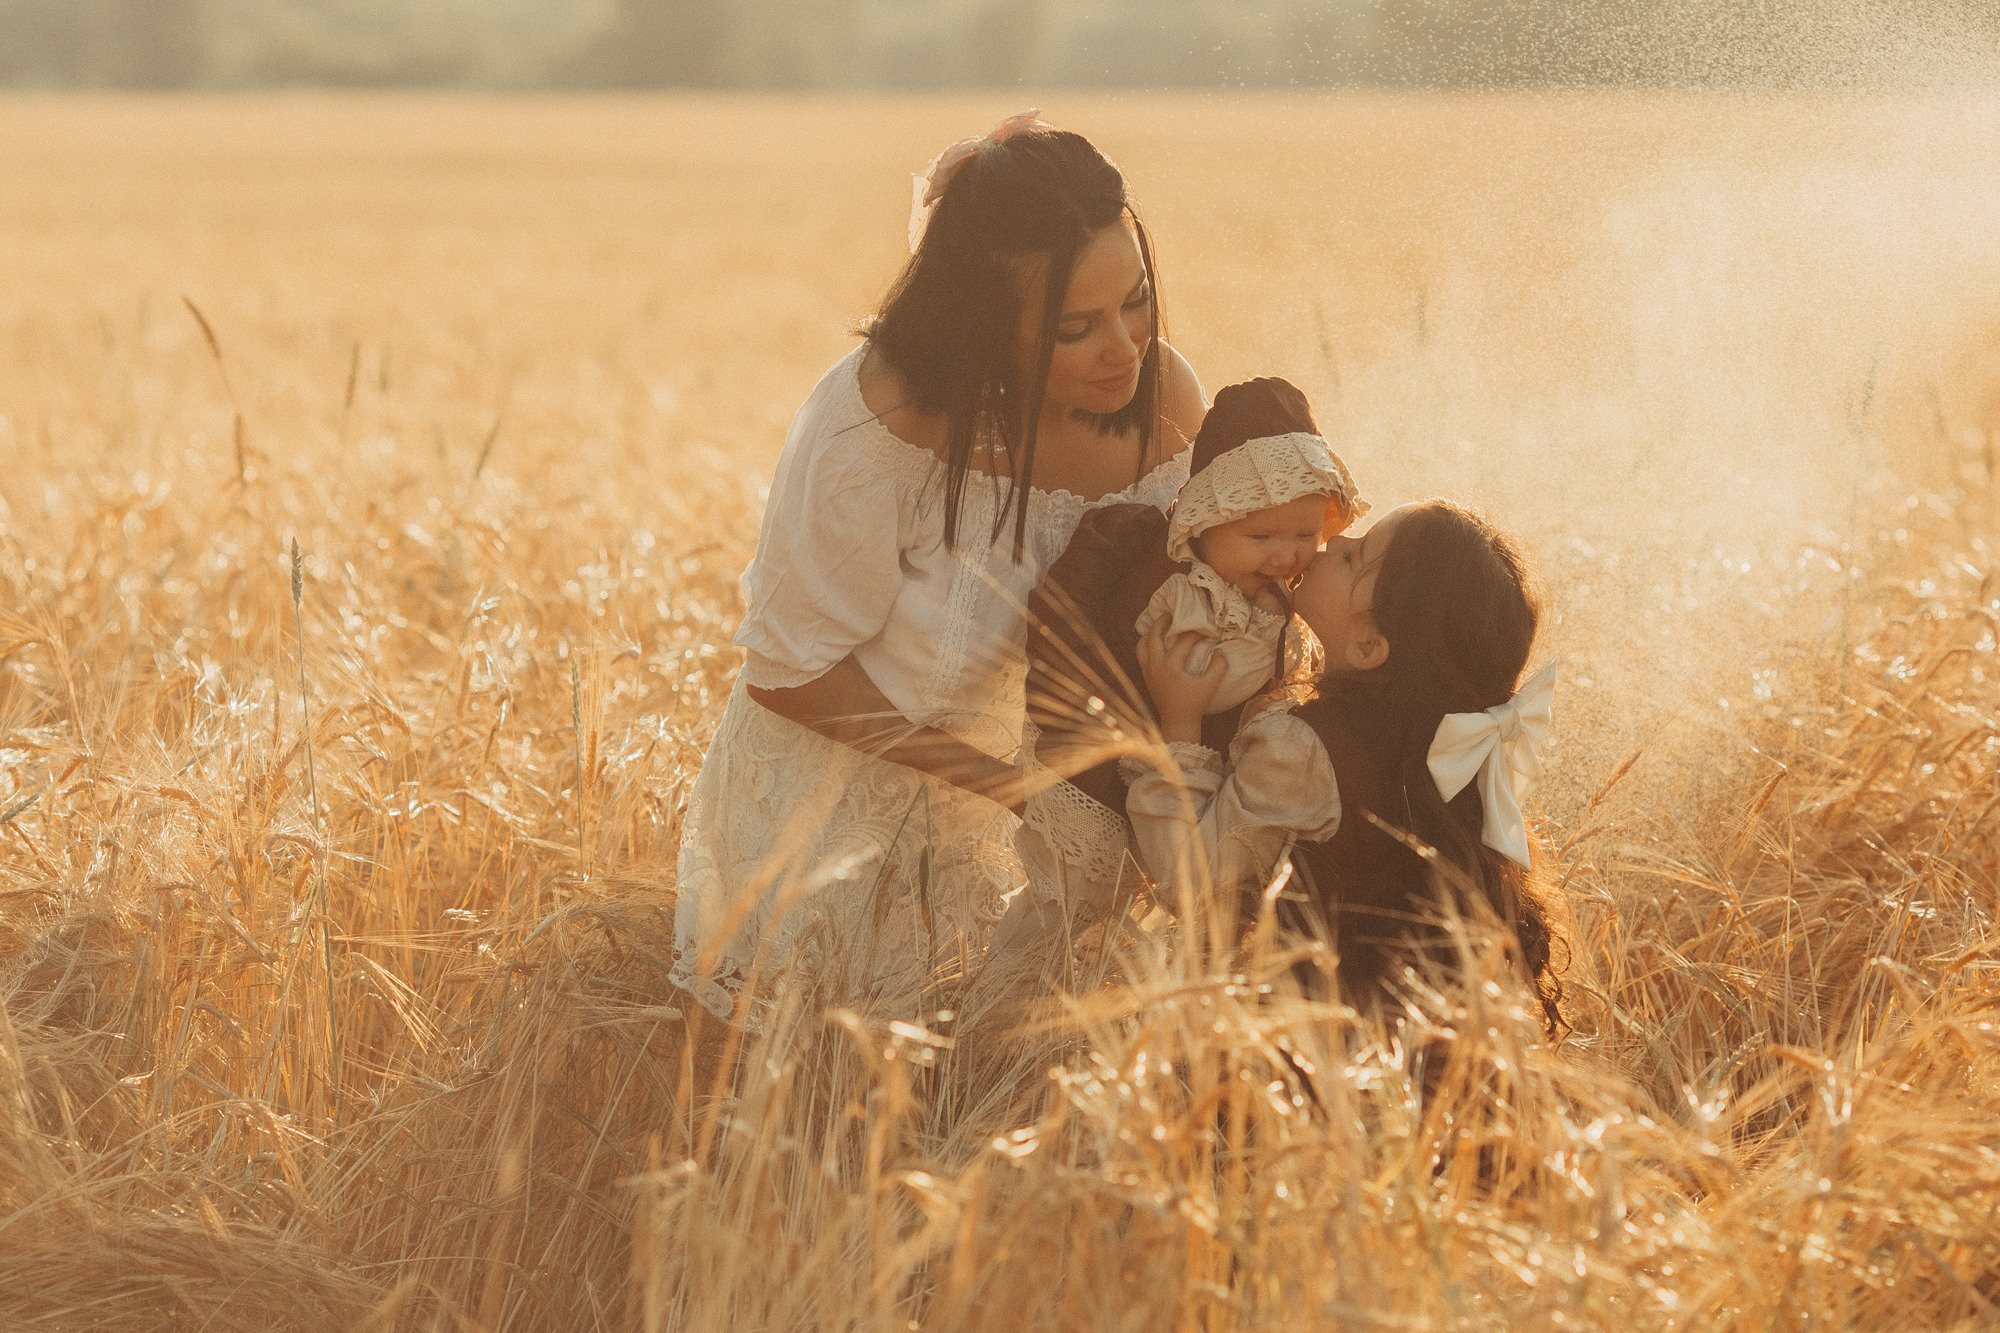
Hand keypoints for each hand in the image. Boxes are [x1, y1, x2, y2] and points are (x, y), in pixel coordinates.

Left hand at [1137, 620, 1225, 742]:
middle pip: (1154, 635)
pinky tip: (1156, 641)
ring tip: (1161, 625)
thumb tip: (1219, 650)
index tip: (1207, 629)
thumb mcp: (1211, 686)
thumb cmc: (1194, 704)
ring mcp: (1148, 671)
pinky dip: (1146, 644)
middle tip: (1173, 613)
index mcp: (1170, 666)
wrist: (1177, 723)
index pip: (1183, 641)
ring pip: (1142, 644)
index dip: (1197, 632)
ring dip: (1150, 632)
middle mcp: (1155, 665)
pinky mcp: (1146, 676)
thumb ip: (1219, 667)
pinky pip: (1141, 654)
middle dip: (1163, 622)